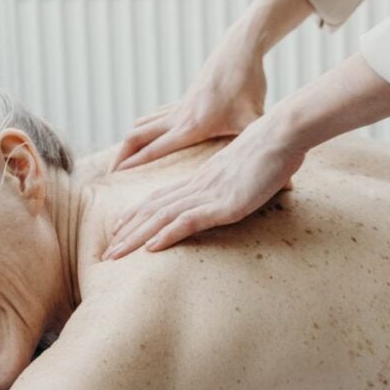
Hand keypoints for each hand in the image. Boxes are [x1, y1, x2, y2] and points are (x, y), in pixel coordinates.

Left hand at [103, 113, 303, 258]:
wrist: (282, 133)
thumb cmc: (274, 149)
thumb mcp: (252, 171)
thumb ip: (244, 182)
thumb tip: (249, 190)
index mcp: (203, 179)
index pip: (162, 199)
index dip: (138, 214)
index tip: (120, 228)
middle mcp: (199, 186)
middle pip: (153, 210)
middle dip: (127, 233)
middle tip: (106, 253)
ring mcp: (209, 195)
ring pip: (162, 218)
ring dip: (136, 238)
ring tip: (114, 255)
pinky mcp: (223, 204)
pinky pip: (188, 221)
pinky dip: (167, 234)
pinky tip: (150, 247)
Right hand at [110, 42, 266, 171]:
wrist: (240, 51)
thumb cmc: (248, 85)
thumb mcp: (254, 119)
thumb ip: (262, 146)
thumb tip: (291, 184)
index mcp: (192, 126)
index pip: (155, 149)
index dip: (134, 164)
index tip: (115, 178)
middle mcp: (179, 116)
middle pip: (139, 136)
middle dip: (122, 156)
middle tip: (109, 174)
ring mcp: (179, 106)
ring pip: (144, 124)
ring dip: (131, 142)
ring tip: (122, 160)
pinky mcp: (184, 99)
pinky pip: (157, 116)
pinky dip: (146, 128)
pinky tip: (146, 136)